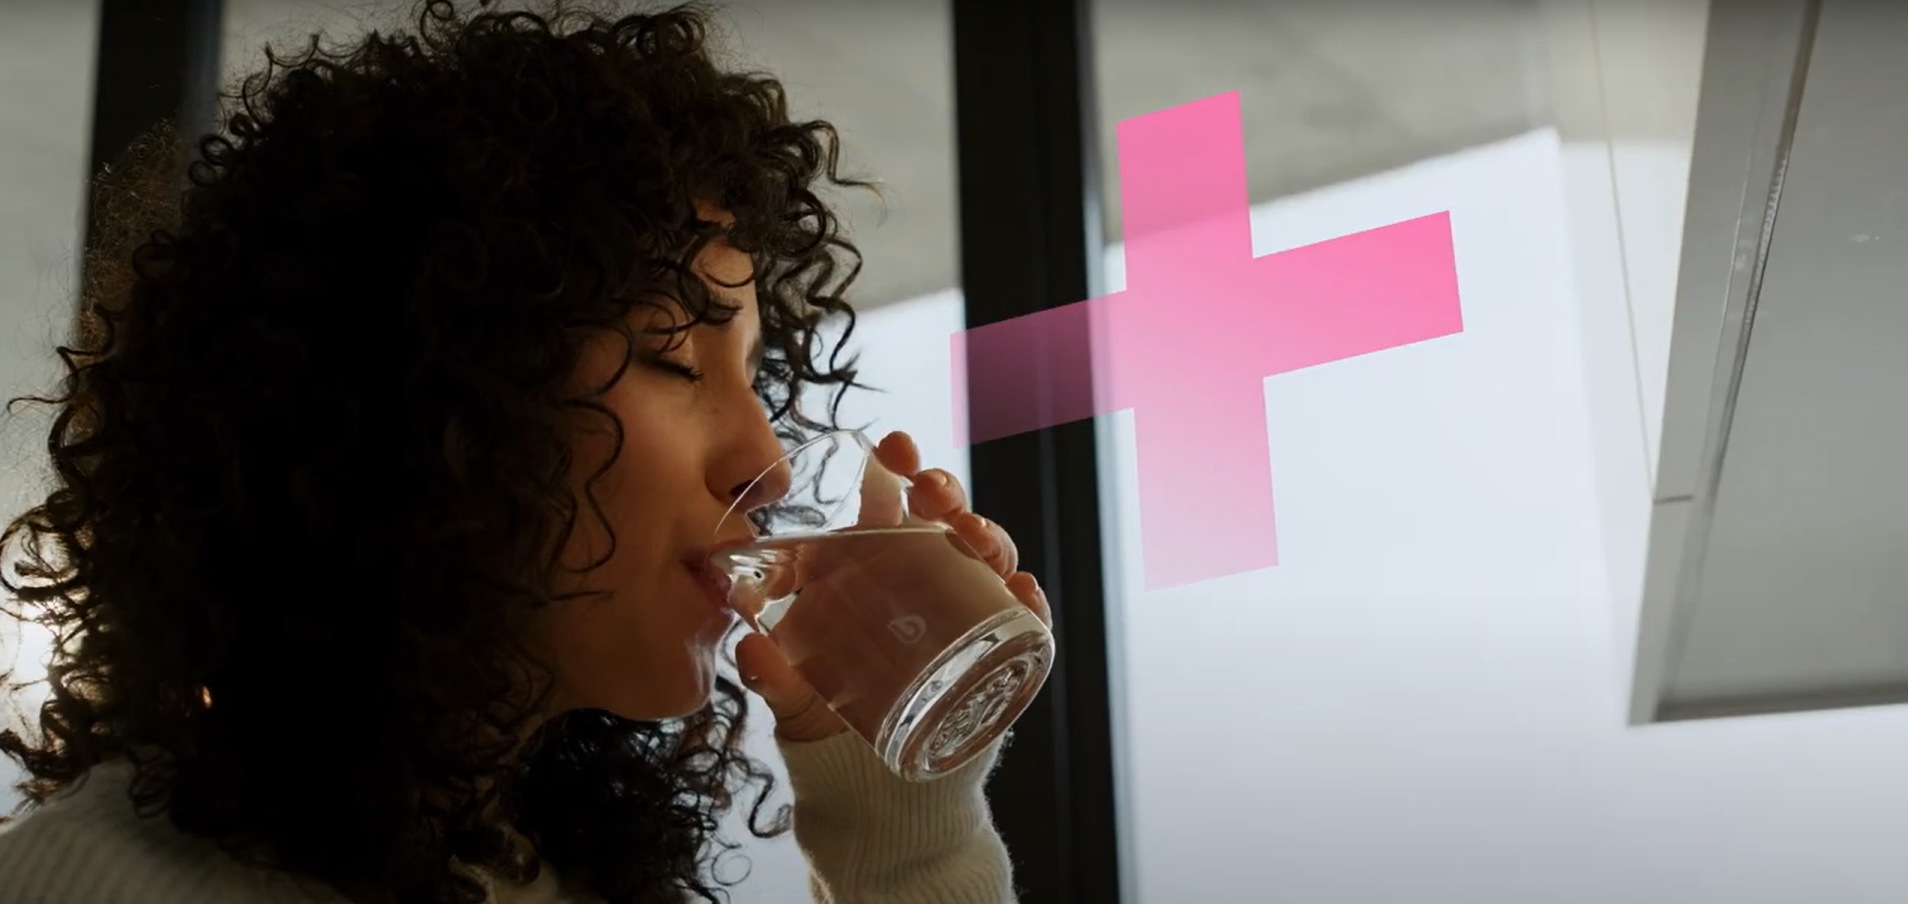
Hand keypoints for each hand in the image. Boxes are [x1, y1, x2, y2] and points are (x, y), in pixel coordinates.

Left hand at [733, 430, 1051, 742]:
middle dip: (946, 492)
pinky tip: (1021, 593)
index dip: (897, 467)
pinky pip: (1025, 619)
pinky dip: (1029, 602)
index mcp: (873, 571)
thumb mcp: (795, 703)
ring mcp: (966, 616)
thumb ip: (773, 678)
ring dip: (989, 537)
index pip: (890, 503)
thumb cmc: (829, 730)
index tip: (894, 444)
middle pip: (945, 519)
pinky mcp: (998, 657)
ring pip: (989, 558)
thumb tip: (747, 645)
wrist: (877, 797)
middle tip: (931, 491)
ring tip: (974, 540)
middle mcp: (924, 582)